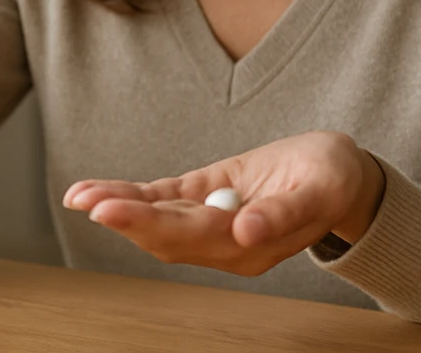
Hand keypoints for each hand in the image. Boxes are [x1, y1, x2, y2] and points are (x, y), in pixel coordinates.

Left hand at [62, 131, 385, 276]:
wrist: (340, 176)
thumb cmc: (334, 179)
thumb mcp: (323, 187)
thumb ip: (286, 212)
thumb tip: (246, 230)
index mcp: (255, 246)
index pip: (194, 237)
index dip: (150, 224)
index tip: (112, 211)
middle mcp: (227, 242)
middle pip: (168, 235)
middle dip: (124, 218)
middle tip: (86, 201)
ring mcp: (214, 221)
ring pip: (159, 220)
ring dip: (120, 208)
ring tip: (80, 195)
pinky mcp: (207, 198)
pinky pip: (164, 200)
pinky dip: (132, 196)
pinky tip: (99, 193)